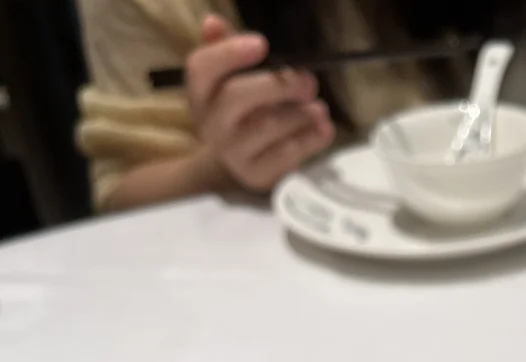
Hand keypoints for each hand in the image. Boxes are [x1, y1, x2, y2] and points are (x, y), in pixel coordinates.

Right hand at [184, 14, 334, 192]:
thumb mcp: (229, 76)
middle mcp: (211, 123)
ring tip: (319, 107)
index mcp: (201, 92)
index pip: (202, 68)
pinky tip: (324, 129)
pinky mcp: (255, 175)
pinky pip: (285, 155)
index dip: (229, 53)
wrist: (236, 159)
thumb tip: (214, 22)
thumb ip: (226, 47)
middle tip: (309, 81)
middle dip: (277, 85)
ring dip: (300, 114)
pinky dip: (310, 140)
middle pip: (237, 96)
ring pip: (268, 126)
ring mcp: (232, 152)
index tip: (261, 44)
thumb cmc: (239, 108)